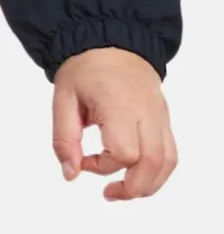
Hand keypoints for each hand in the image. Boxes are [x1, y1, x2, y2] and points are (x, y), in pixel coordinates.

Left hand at [51, 47, 177, 202]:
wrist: (110, 41)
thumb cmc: (85, 69)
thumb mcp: (62, 99)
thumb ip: (64, 139)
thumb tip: (71, 174)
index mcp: (120, 105)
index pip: (124, 152)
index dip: (102, 166)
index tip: (83, 160)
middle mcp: (146, 112)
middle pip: (153, 162)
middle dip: (132, 187)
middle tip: (109, 193)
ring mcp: (159, 116)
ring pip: (167, 162)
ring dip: (148, 184)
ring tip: (124, 189)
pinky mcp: (163, 119)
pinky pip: (170, 153)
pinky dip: (157, 171)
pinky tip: (137, 175)